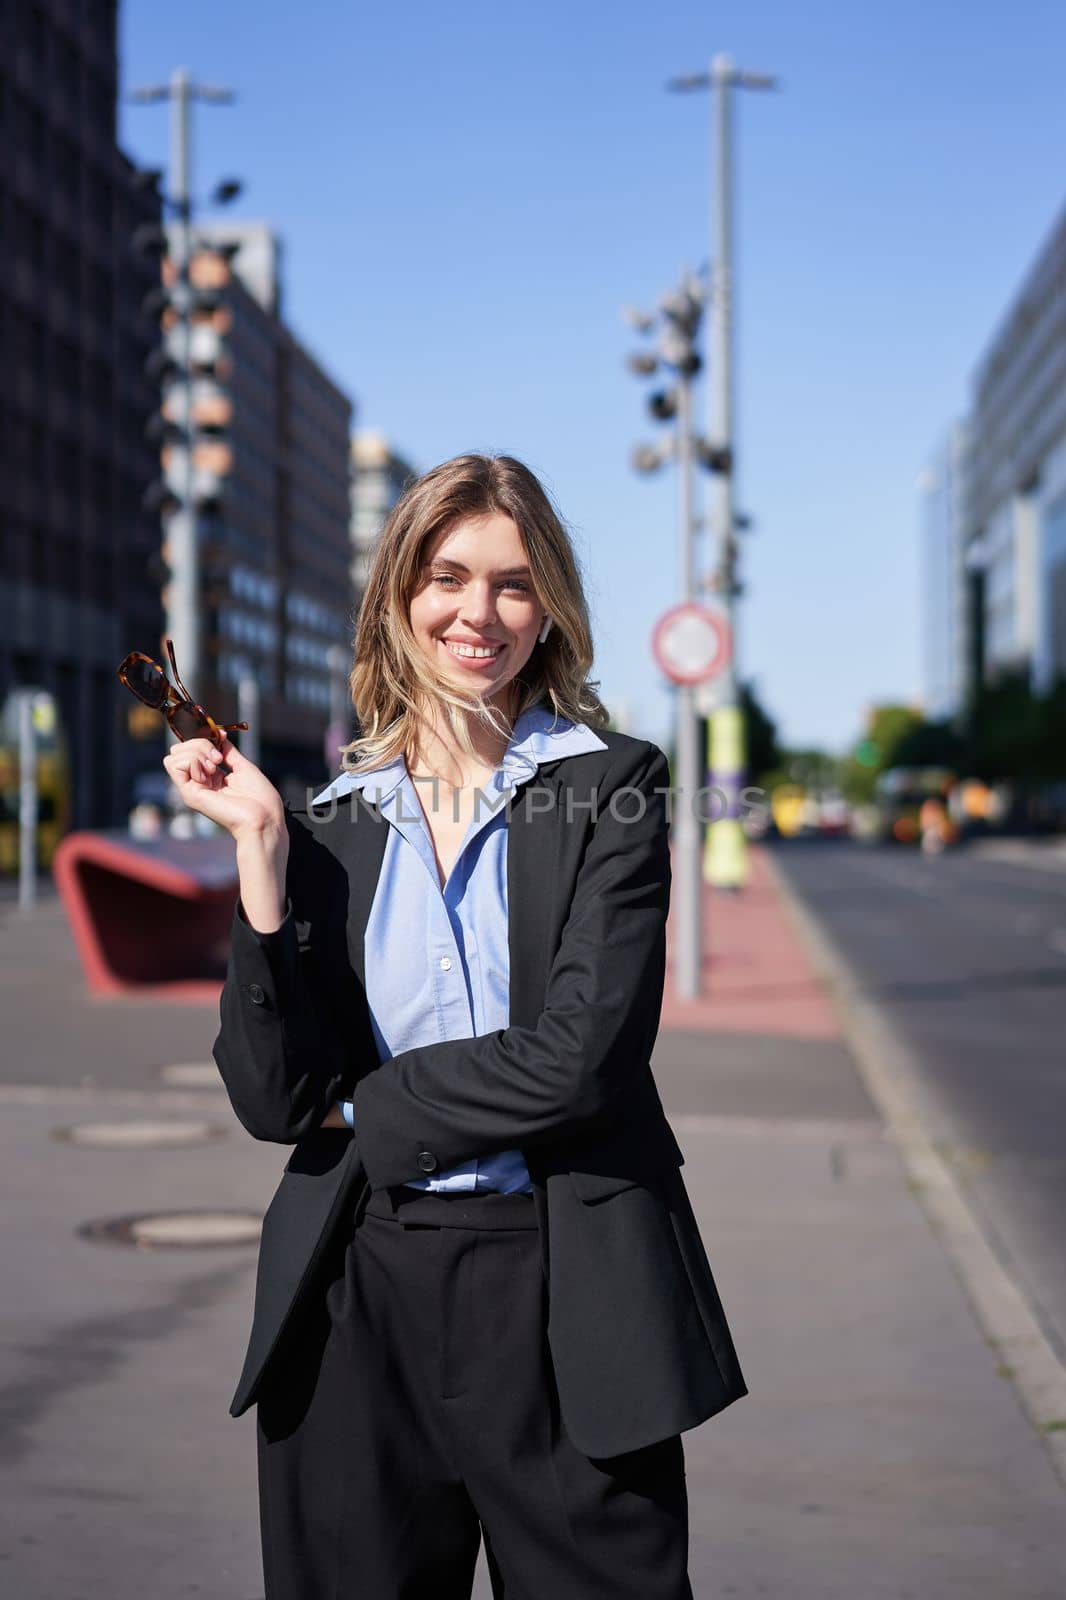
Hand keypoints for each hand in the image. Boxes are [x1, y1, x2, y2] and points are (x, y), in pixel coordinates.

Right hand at [163, 735, 284, 842]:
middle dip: (199, 745)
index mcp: (210, 777)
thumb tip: (218, 734)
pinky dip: (193, 761)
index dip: (204, 739)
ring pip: (174, 756)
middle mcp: (197, 783)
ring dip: (196, 753)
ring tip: (215, 768)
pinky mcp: (189, 795)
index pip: (190, 749)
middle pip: (178, 750)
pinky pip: (175, 765)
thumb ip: (227, 751)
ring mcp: (192, 789)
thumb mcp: (242, 766)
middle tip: (218, 759)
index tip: (222, 743)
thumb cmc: (259, 797)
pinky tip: (209, 774)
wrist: (264, 817)